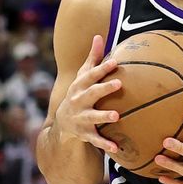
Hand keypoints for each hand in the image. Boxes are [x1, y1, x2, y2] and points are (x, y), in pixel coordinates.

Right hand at [53, 35, 121, 152]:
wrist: (63, 122)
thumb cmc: (79, 93)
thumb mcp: (82, 76)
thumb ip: (92, 58)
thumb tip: (99, 36)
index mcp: (80, 86)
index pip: (91, 75)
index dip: (102, 68)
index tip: (115, 62)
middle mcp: (79, 101)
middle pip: (92, 93)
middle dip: (104, 89)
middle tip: (119, 84)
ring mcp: (81, 118)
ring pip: (92, 117)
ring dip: (103, 117)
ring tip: (117, 116)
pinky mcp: (85, 133)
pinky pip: (95, 139)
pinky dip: (105, 144)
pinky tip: (116, 148)